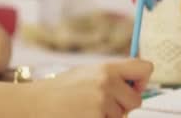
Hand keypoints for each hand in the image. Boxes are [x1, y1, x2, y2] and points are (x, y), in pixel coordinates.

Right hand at [29, 59, 153, 117]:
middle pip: (136, 100)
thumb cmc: (62, 89)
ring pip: (121, 117)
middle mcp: (106, 83)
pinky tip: (82, 116)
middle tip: (101, 104)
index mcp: (107, 68)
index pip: (145, 68)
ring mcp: (101, 103)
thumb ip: (114, 75)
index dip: (142, 80)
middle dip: (123, 106)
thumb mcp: (88, 73)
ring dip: (108, 117)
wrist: (35, 104)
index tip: (133, 87)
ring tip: (86, 110)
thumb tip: (140, 83)